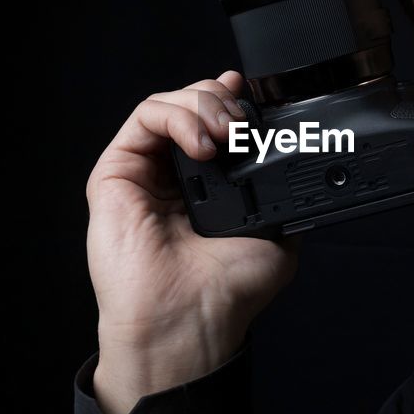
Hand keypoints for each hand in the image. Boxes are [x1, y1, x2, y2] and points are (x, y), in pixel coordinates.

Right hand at [84, 69, 301, 413]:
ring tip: (225, 133)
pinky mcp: (116, 172)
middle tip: (242, 124)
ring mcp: (144, 171)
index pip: (216, 122)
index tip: (253, 96)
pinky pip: (144, 118)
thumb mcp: (278, 234)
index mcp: (208, 186)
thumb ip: (282, 194)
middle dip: (223, 100)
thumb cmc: (227, 290)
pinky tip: (201, 143)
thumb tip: (296, 160)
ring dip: (203, 104)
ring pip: (169, 104)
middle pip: (194, 104)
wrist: (191, 318)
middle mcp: (174, 174)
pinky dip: (177, 115)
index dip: (234, 100)